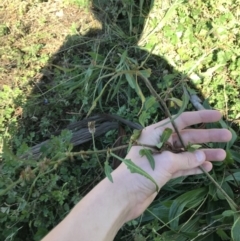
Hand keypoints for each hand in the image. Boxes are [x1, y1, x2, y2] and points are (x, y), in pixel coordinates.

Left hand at [112, 110, 231, 220]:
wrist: (123, 196)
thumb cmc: (141, 173)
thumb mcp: (165, 162)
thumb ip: (185, 158)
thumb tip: (202, 155)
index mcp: (155, 133)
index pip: (180, 120)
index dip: (199, 117)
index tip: (217, 116)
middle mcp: (159, 143)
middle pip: (186, 137)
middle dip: (206, 136)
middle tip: (227, 136)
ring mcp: (162, 158)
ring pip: (186, 153)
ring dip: (203, 154)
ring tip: (222, 155)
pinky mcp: (163, 172)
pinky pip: (182, 167)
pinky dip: (194, 167)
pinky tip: (207, 167)